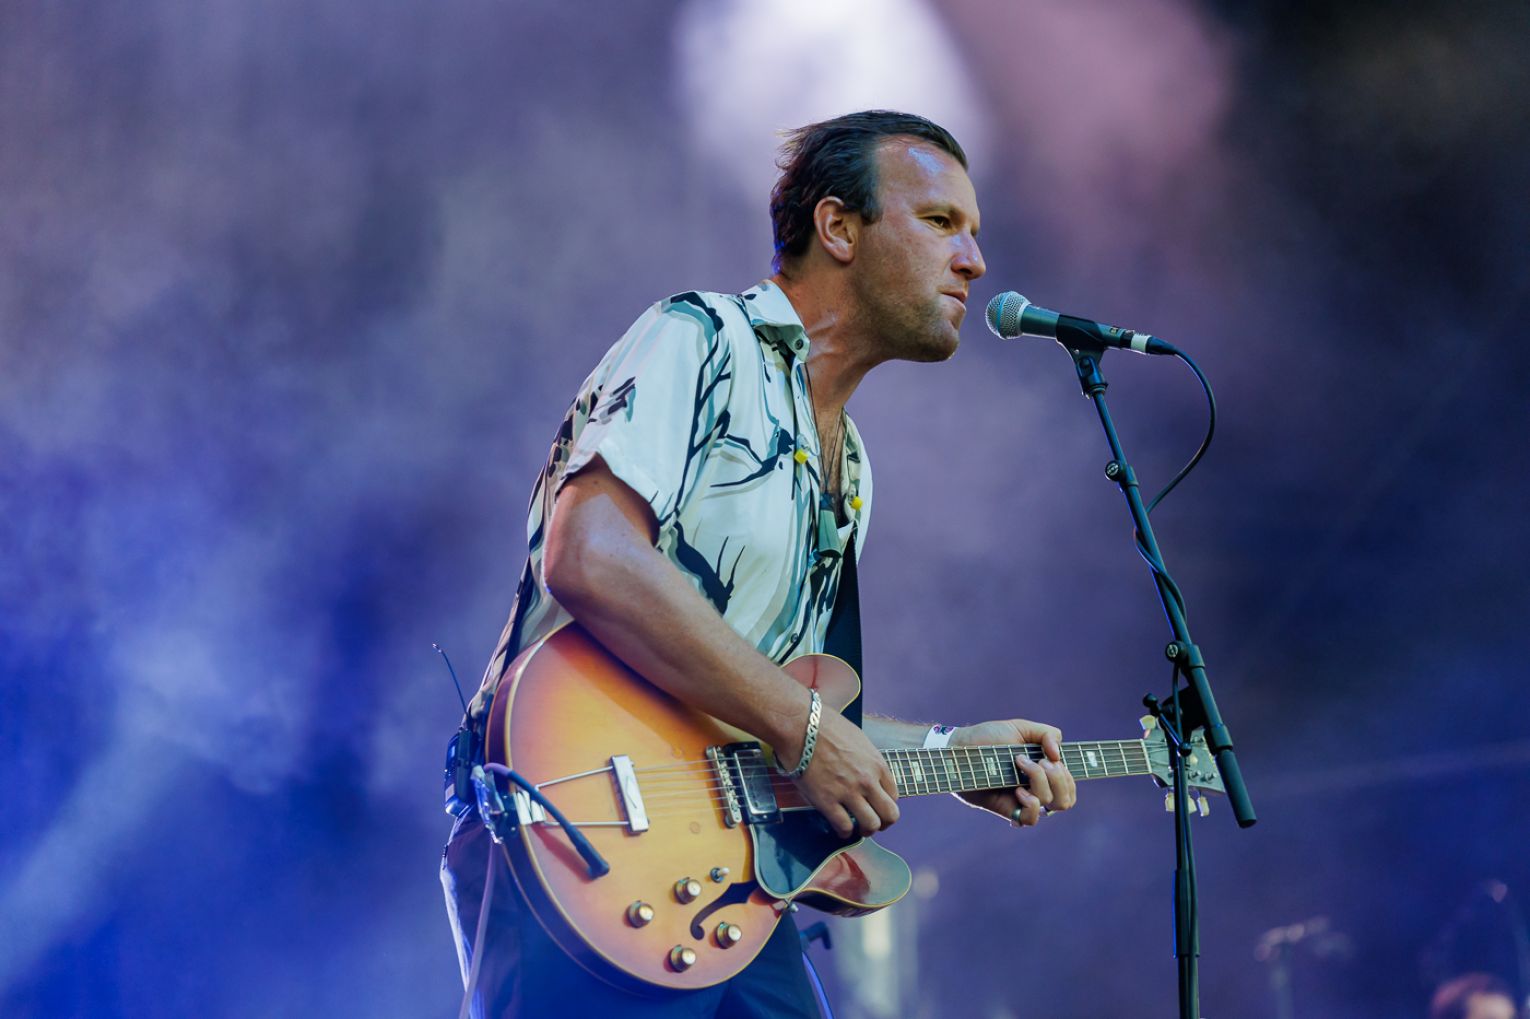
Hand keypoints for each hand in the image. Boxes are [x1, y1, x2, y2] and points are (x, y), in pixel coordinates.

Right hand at [791, 708, 899, 838]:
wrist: (800, 726)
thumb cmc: (825, 726)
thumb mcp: (857, 738)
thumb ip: (866, 758)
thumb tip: (865, 768)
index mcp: (876, 763)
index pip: (894, 795)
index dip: (887, 804)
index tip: (878, 806)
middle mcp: (867, 780)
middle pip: (890, 814)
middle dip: (884, 823)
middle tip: (874, 824)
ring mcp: (848, 792)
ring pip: (870, 825)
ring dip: (866, 830)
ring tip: (858, 828)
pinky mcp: (827, 801)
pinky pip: (844, 826)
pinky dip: (845, 832)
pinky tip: (841, 829)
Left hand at [950, 719, 1076, 826]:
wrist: (960, 748)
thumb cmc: (987, 737)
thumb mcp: (1020, 728)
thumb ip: (1047, 734)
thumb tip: (1057, 754)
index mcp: (1043, 772)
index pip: (1070, 786)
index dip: (1069, 775)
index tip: (1052, 758)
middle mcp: (1036, 789)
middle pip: (1067, 799)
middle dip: (1059, 777)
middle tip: (1039, 760)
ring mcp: (1023, 800)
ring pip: (1052, 805)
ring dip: (1041, 780)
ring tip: (1019, 764)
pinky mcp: (1008, 809)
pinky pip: (1031, 819)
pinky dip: (1031, 803)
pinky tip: (1017, 790)